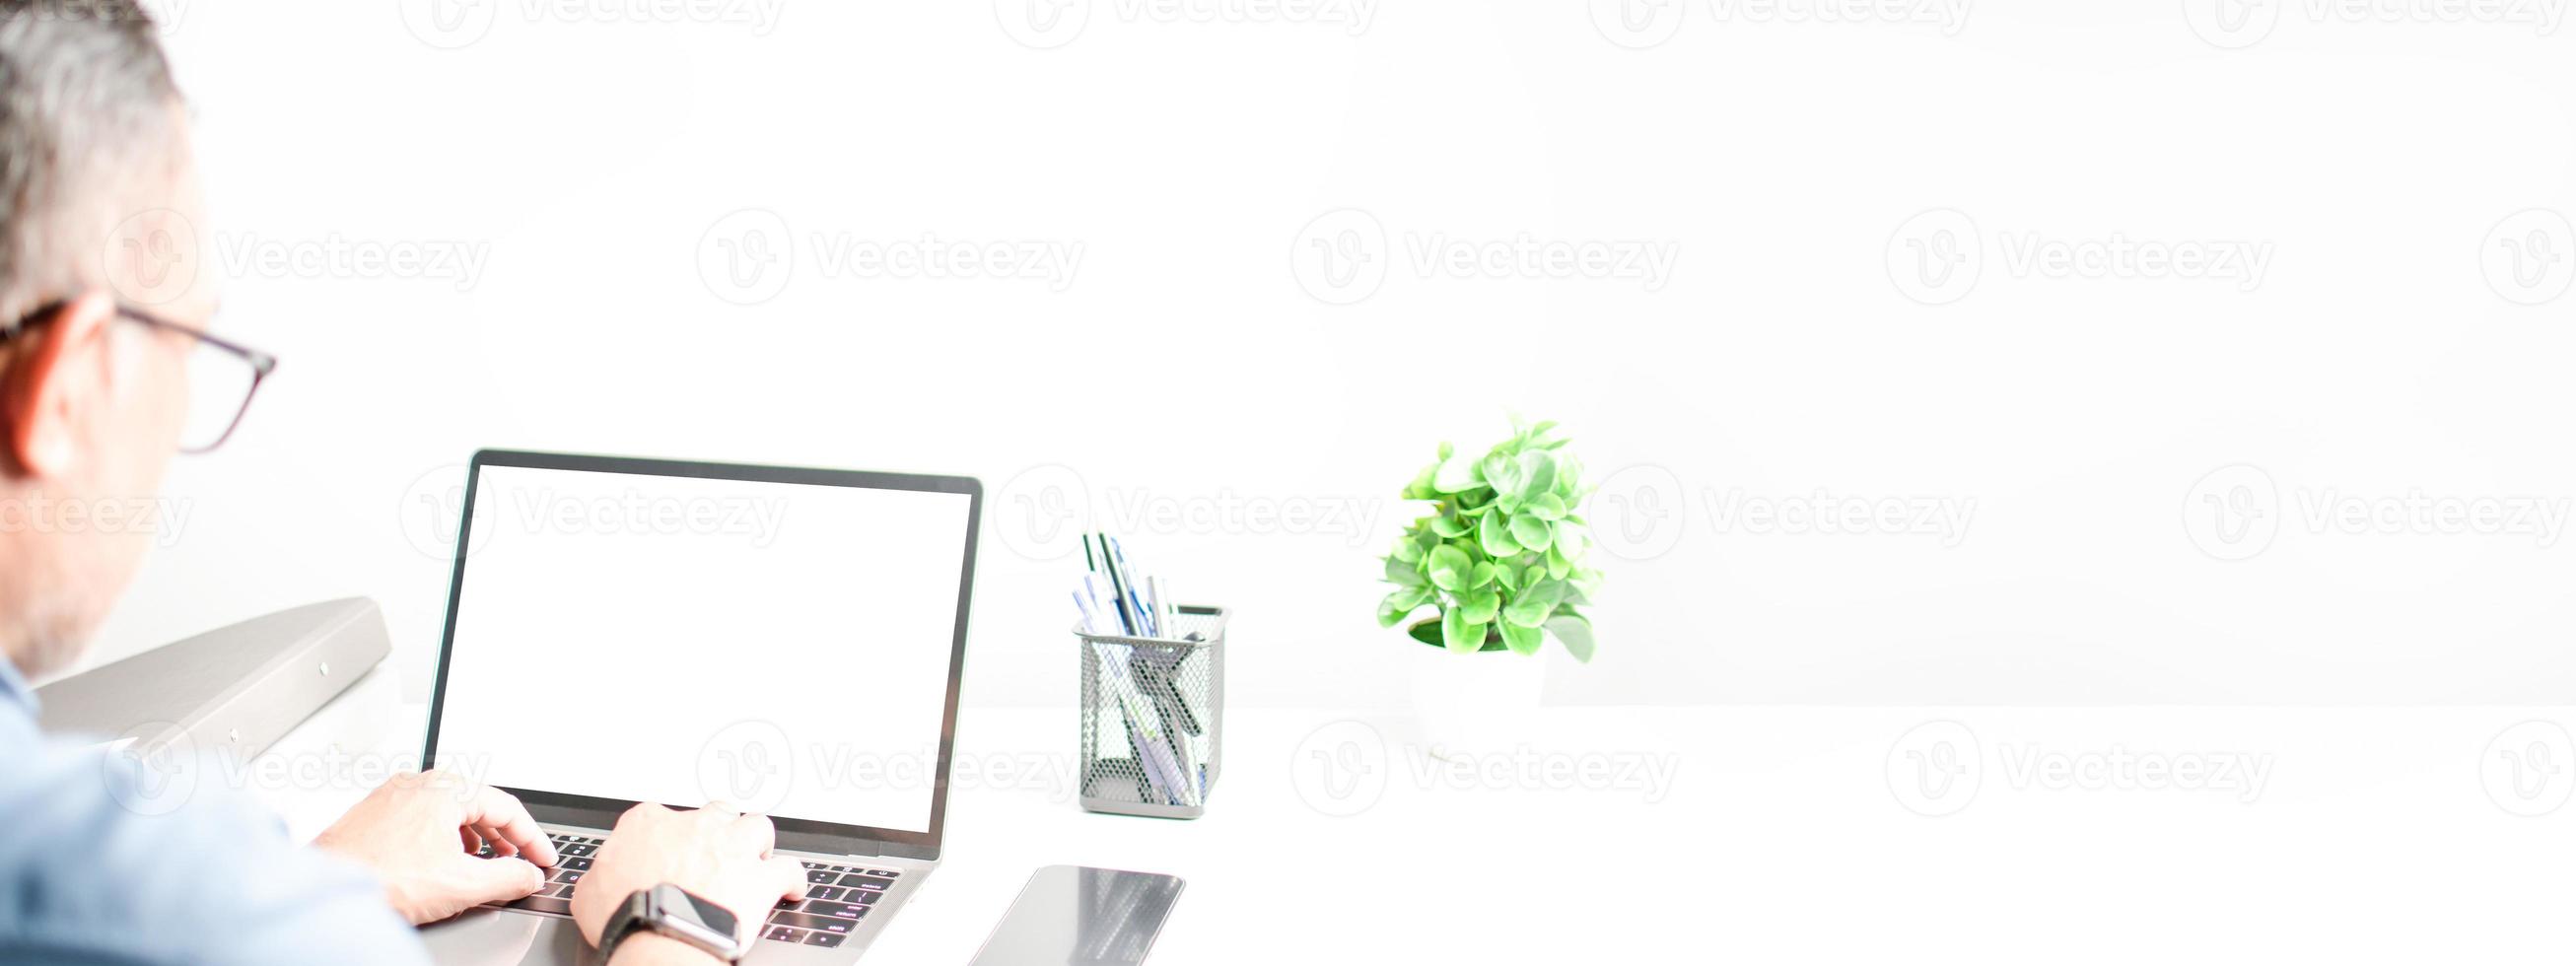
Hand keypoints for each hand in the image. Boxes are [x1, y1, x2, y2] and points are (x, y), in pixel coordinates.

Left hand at [314, 770, 558, 924]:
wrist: (324, 894)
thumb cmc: (380, 880)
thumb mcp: (463, 885)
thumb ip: (509, 878)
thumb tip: (529, 876)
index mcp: (446, 788)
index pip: (507, 808)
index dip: (533, 839)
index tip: (544, 859)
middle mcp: (418, 782)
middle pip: (478, 805)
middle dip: (503, 837)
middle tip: (519, 862)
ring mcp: (392, 796)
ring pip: (448, 811)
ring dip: (473, 838)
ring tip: (482, 863)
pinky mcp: (374, 813)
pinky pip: (422, 818)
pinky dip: (442, 838)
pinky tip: (441, 861)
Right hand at [570, 801, 806, 955]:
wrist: (661, 934)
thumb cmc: (626, 913)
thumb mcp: (589, 892)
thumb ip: (601, 875)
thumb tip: (602, 879)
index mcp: (650, 824)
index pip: (661, 816)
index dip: (669, 836)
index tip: (669, 851)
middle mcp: (696, 827)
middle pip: (716, 812)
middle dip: (719, 829)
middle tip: (715, 851)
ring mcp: (732, 848)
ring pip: (757, 826)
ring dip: (758, 842)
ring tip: (756, 858)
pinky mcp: (760, 878)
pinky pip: (789, 870)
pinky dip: (793, 879)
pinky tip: (792, 887)